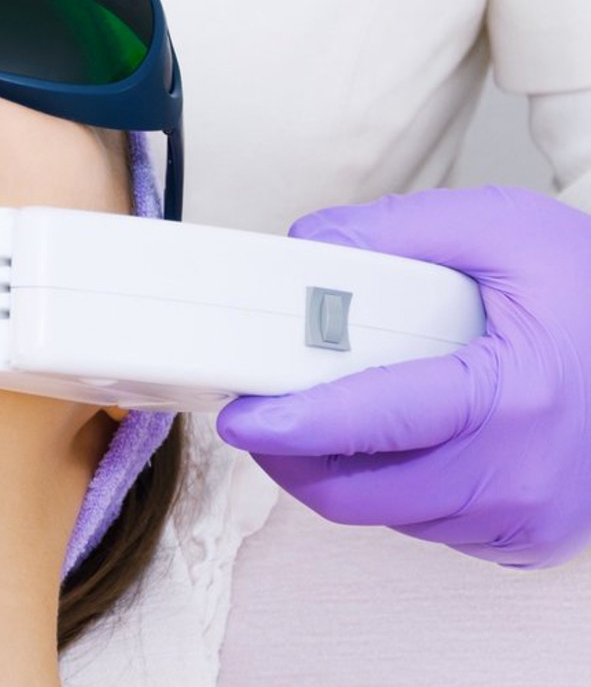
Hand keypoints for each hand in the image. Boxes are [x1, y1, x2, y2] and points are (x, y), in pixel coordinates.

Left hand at [216, 185, 590, 567]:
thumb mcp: (502, 228)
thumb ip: (395, 230)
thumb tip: (307, 247)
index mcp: (512, 398)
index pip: (370, 425)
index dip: (290, 425)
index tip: (240, 415)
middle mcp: (518, 478)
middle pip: (357, 493)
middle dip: (295, 456)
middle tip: (266, 414)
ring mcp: (526, 519)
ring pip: (386, 513)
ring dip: (345, 471)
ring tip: (340, 414)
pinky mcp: (527, 540)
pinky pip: (426, 525)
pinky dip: (396, 487)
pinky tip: (404, 439)